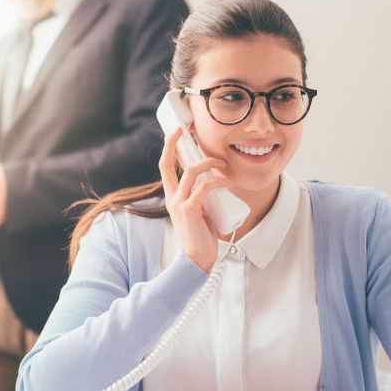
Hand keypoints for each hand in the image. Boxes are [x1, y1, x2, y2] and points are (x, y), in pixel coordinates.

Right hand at [159, 127, 229, 272]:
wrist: (197, 259)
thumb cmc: (201, 236)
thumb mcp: (199, 210)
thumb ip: (202, 196)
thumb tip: (214, 180)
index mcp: (172, 196)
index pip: (165, 167)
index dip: (169, 148)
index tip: (176, 132)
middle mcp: (172, 198)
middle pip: (167, 164)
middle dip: (173, 144)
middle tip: (184, 130)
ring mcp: (179, 203)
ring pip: (190, 172)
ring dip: (208, 163)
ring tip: (222, 164)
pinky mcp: (190, 211)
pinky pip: (203, 188)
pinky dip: (216, 182)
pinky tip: (225, 182)